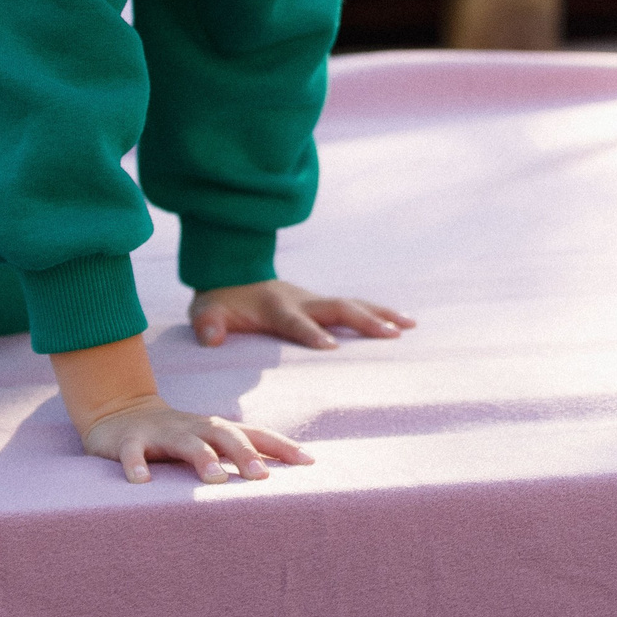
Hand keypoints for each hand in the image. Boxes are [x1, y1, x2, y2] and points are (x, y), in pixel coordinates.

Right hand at [78, 392, 310, 484]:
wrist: (120, 412)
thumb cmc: (177, 436)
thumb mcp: (208, 443)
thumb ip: (238, 456)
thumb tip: (278, 478)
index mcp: (216, 429)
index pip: (255, 433)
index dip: (282, 446)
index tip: (309, 462)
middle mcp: (194, 427)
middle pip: (224, 435)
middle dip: (245, 453)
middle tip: (263, 476)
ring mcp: (162, 432)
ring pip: (185, 442)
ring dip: (202, 459)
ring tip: (216, 480)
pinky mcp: (129, 440)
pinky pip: (133, 452)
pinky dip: (136, 465)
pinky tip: (142, 481)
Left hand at [191, 278, 413, 349]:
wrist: (232, 270)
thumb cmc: (220, 299)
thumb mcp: (205, 311)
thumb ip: (208, 323)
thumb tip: (211, 338)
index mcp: (274, 306)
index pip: (294, 321)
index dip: (310, 333)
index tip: (332, 347)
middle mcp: (300, 300)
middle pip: (336, 309)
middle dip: (363, 321)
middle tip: (391, 334)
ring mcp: (314, 299)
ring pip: (352, 304)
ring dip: (380, 314)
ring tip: (410, 326)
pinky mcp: (321, 303)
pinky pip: (355, 306)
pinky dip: (380, 312)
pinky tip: (403, 322)